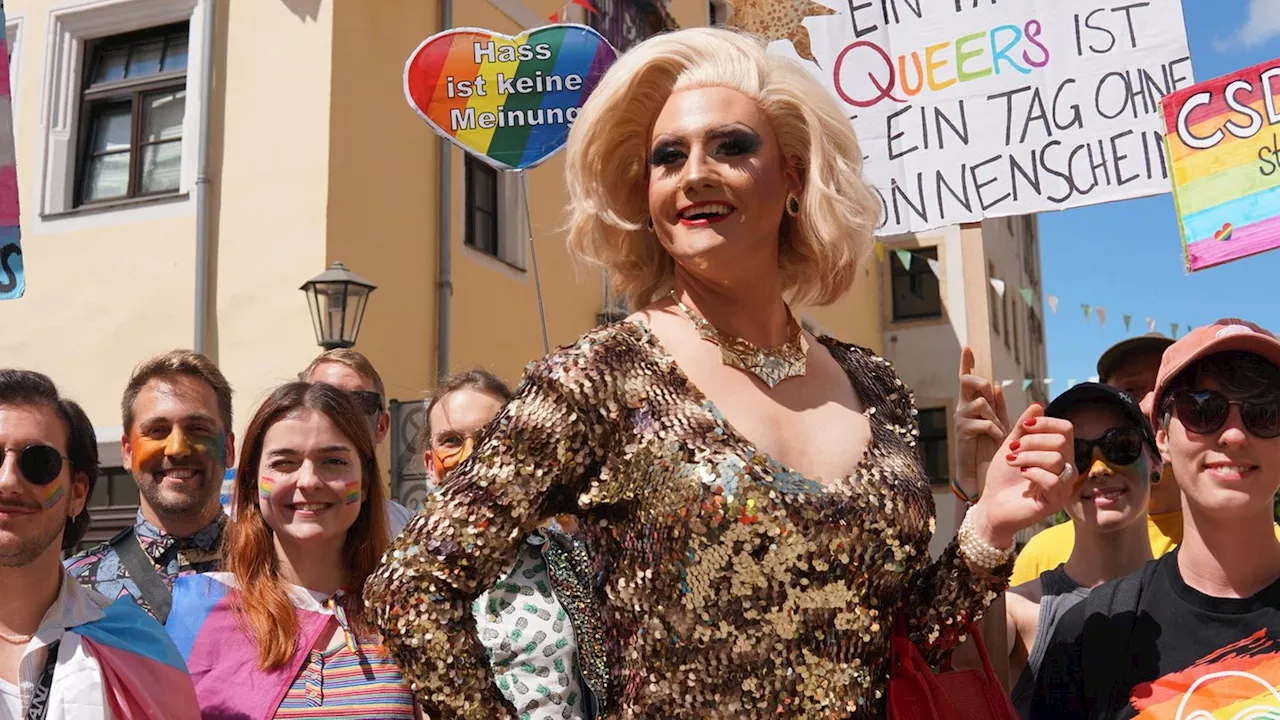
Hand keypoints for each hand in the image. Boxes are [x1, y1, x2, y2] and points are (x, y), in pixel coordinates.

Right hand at [954, 347, 1009, 499]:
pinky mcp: (962, 432)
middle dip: (982, 384)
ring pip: (980, 402)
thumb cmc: (991, 446)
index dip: (966, 362)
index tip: (967, 347)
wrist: (982, 470)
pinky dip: (995, 429)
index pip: (967, 378)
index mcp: (972, 402)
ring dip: (994, 415)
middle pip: (968, 381)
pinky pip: (983, 422)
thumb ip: (998, 405)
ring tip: (997, 429)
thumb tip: (997, 385)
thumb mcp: (999, 422)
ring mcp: (961, 418)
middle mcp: (963, 407)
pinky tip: (996, 438)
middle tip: (990, 398)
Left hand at [969, 404, 1074, 548]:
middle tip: (1013, 450)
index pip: (1066, 429)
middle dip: (1032, 441)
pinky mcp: (1055, 502)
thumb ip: (1023, 428)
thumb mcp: (1010, 447)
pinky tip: (1021, 474)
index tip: (1023, 428)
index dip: (1045, 423)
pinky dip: (1034, 473)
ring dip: (1028, 456)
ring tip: (1011, 461)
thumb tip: (1038, 406)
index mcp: (1059, 454)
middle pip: (1062, 442)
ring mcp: (1063, 487)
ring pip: (1057, 459)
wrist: (991, 506)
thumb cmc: (1003, 478)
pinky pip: (1053, 480)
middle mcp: (1066, 470)